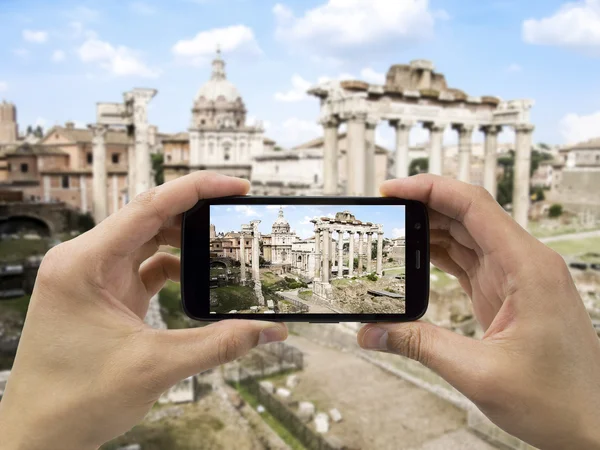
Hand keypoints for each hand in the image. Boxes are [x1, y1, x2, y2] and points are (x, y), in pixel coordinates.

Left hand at [0, 172, 286, 449]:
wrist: (40, 435)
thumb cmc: (73, 400)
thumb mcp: (157, 366)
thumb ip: (220, 344)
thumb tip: (267, 330)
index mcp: (84, 264)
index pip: (149, 206)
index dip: (197, 190)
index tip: (235, 187)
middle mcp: (84, 261)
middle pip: (150, 218)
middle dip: (196, 216)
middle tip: (236, 217)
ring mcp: (93, 277)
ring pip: (148, 241)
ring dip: (185, 243)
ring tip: (221, 248)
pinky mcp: (104, 294)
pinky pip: (144, 267)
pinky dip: (174, 268)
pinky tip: (196, 280)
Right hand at [358, 175, 599, 449]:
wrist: (589, 422)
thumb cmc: (559, 399)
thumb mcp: (479, 373)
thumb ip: (420, 346)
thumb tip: (373, 331)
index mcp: (528, 267)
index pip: (473, 205)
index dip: (430, 189)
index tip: (394, 189)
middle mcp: (524, 263)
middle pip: (466, 214)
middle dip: (423, 207)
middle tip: (384, 212)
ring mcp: (516, 276)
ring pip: (466, 235)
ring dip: (429, 230)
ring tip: (392, 233)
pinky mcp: (506, 292)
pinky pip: (468, 259)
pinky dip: (439, 255)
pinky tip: (416, 257)